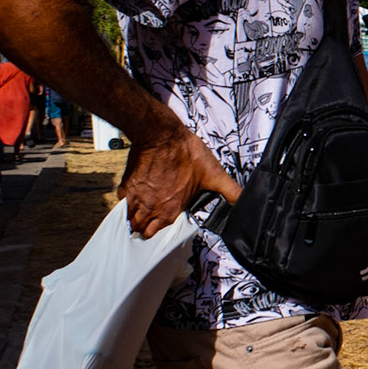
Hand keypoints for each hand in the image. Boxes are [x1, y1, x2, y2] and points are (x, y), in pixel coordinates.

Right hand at [118, 124, 241, 237]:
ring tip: (142, 211)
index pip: (154, 233)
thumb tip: (245, 204)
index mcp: (169, 210)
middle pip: (139, 228)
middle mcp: (150, 208)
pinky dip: (127, 201)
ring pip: (129, 218)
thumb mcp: (215, 175)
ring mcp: (136, 197)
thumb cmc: (186, 153)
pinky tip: (135, 195)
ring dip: (134, 217)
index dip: (156, 231)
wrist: (161, 134)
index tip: (160, 225)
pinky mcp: (126, 184)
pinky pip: (122, 200)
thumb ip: (230, 192)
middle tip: (149, 221)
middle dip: (144, 227)